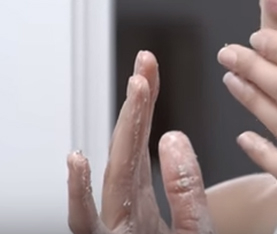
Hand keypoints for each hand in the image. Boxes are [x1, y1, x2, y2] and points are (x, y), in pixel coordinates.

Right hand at [67, 51, 213, 233]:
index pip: (143, 140)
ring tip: (135, 90)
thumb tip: (173, 136)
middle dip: (137, 103)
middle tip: (145, 62)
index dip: (145, 102)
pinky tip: (79, 160)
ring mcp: (115, 224)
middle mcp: (124, 205)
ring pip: (116, 174)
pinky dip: (79, 192)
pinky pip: (87, 221)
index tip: (149, 66)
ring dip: (125, 129)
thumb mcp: (194, 225)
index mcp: (142, 197)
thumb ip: (185, 186)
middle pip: (129, 147)